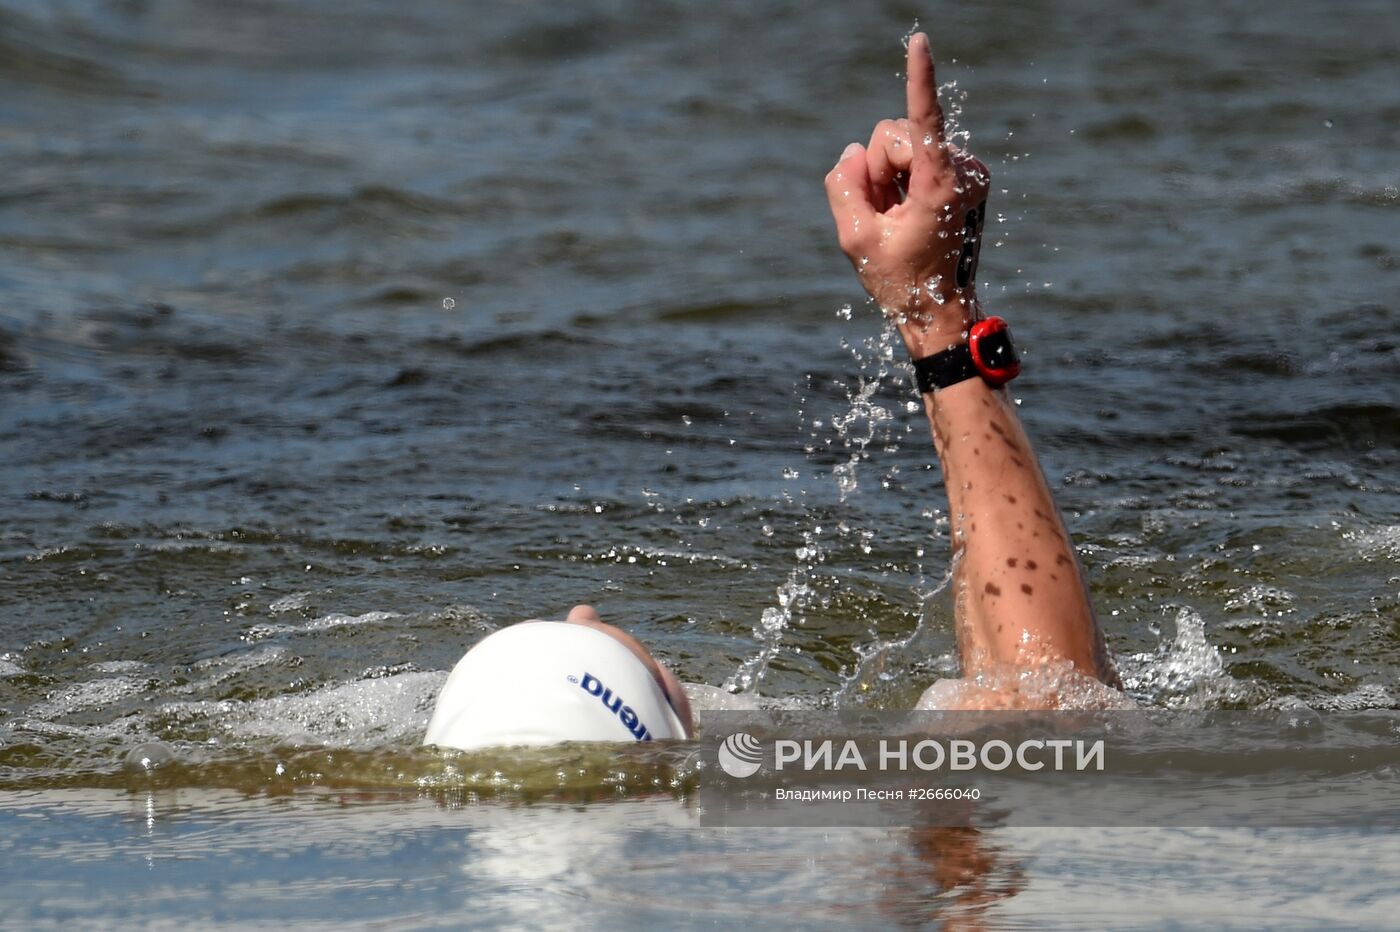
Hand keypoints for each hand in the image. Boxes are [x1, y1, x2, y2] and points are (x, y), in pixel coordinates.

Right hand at [824, 33, 991, 357]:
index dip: (918, 79)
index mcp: (939, 187)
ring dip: (888, 176)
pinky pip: (917, 154)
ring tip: (896, 217)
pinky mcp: (966, 174)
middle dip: (878, 169)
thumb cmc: (901, 283)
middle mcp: (963, 172)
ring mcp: (969, 172)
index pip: (923, 121)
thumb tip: (853, 152)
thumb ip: (843, 186)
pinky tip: (907, 211)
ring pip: (903, 142)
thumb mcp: (855, 239)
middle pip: (894, 135)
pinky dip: (902, 179)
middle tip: (883, 213)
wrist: (940, 311)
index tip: (920, 40)